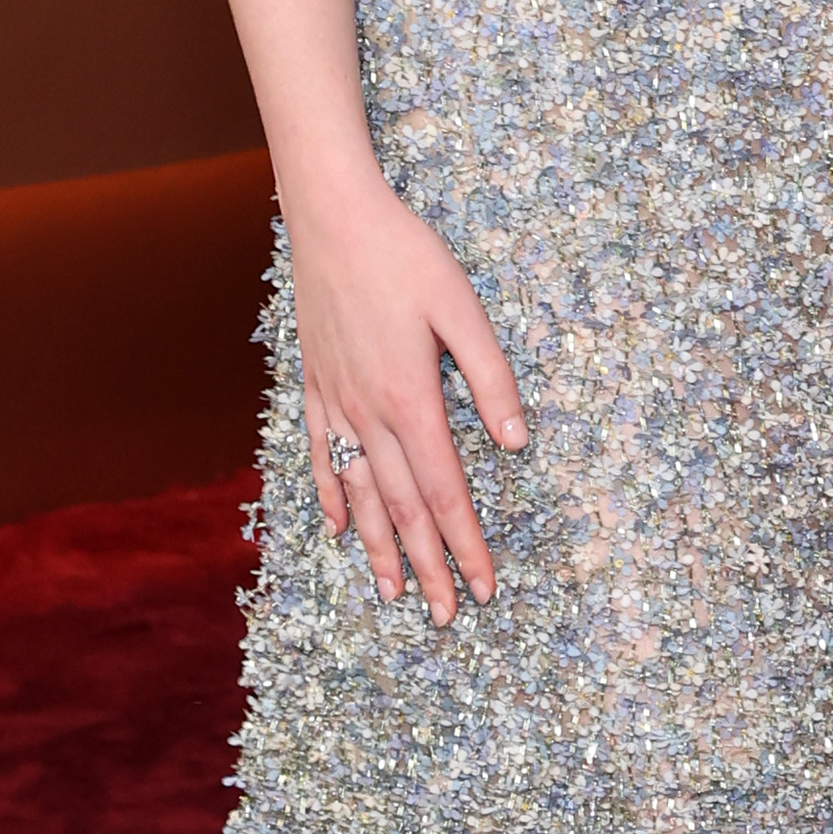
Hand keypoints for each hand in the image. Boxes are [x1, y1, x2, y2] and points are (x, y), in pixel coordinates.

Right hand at [288, 170, 528, 622]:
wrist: (330, 216)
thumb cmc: (404, 255)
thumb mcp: (462, 309)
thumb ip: (491, 379)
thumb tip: (517, 444)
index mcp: (411, 400)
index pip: (445, 493)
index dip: (466, 545)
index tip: (483, 588)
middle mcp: (368, 414)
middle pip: (402, 509)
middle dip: (427, 567)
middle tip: (443, 617)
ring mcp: (336, 403)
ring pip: (359, 494)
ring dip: (378, 549)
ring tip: (393, 594)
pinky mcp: (315, 386)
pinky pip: (322, 456)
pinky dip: (332, 497)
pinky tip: (339, 528)